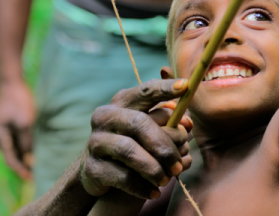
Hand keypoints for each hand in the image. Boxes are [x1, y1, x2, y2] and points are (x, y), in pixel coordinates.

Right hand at [0, 81, 34, 179]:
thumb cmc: (18, 102)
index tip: (31, 178)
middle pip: (12, 157)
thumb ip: (26, 141)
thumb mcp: (25, 122)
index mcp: (0, 138)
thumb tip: (30, 156)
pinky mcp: (11, 127)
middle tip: (37, 176)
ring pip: (15, 150)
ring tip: (39, 166)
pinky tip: (37, 152)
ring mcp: (4, 132)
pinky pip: (18, 143)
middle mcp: (0, 138)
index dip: (21, 170)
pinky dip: (26, 149)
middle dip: (24, 166)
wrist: (12, 84)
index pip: (11, 160)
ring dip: (26, 158)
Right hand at [81, 79, 192, 199]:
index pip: (145, 91)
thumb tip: (187, 123)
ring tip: (167, 180)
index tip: (185, 86)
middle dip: (164, 145)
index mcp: (123, 102)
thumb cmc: (135, 144)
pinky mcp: (92, 167)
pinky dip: (142, 186)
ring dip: (154, 168)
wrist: (100, 172)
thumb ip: (171, 123)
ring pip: (129, 151)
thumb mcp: (152, 130)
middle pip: (139, 123)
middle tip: (178, 165)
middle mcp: (106, 116)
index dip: (165, 88)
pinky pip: (121, 176)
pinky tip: (154, 191)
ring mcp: (96, 141)